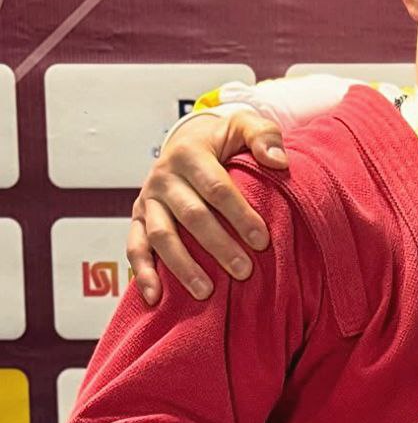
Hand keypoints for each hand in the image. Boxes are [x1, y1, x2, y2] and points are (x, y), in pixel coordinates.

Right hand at [127, 111, 287, 303]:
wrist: (189, 139)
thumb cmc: (224, 138)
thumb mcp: (244, 125)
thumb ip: (263, 136)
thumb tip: (279, 162)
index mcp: (190, 153)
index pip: (217, 188)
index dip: (240, 215)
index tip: (263, 240)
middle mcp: (163, 177)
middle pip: (191, 216)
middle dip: (218, 245)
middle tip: (244, 271)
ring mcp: (147, 199)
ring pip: (161, 236)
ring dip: (182, 265)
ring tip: (207, 292)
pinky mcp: (137, 218)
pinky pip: (135, 247)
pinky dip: (143, 272)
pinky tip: (156, 297)